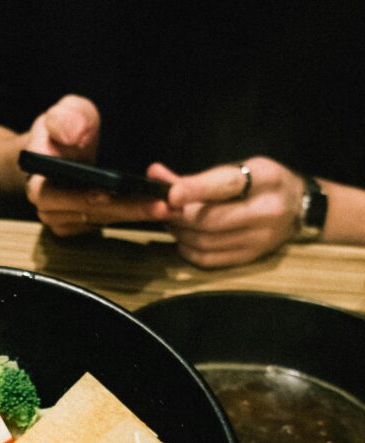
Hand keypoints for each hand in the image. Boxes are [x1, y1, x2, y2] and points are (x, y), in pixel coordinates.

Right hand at [23, 95, 169, 235]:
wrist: (60, 146)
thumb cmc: (63, 128)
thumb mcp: (64, 111)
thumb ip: (65, 118)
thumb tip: (73, 134)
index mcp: (37, 181)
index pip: (58, 195)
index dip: (85, 195)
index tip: (113, 192)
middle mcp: (48, 208)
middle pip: (89, 212)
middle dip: (127, 209)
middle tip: (161, 205)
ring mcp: (64, 220)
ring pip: (103, 220)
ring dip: (136, 215)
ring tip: (169, 208)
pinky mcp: (80, 225)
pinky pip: (108, 222)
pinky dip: (132, 215)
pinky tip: (157, 208)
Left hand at [149, 157, 305, 266]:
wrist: (302, 208)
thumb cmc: (263, 184)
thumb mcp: (240, 169)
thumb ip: (198, 176)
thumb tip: (154, 175)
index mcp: (265, 180)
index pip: (226, 185)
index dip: (195, 190)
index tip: (170, 194)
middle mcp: (266, 212)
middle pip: (210, 220)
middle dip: (179, 216)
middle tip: (163, 209)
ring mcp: (260, 239)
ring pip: (206, 242)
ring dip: (181, 233)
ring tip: (172, 221)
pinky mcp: (251, 258)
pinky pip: (210, 260)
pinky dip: (190, 250)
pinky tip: (184, 240)